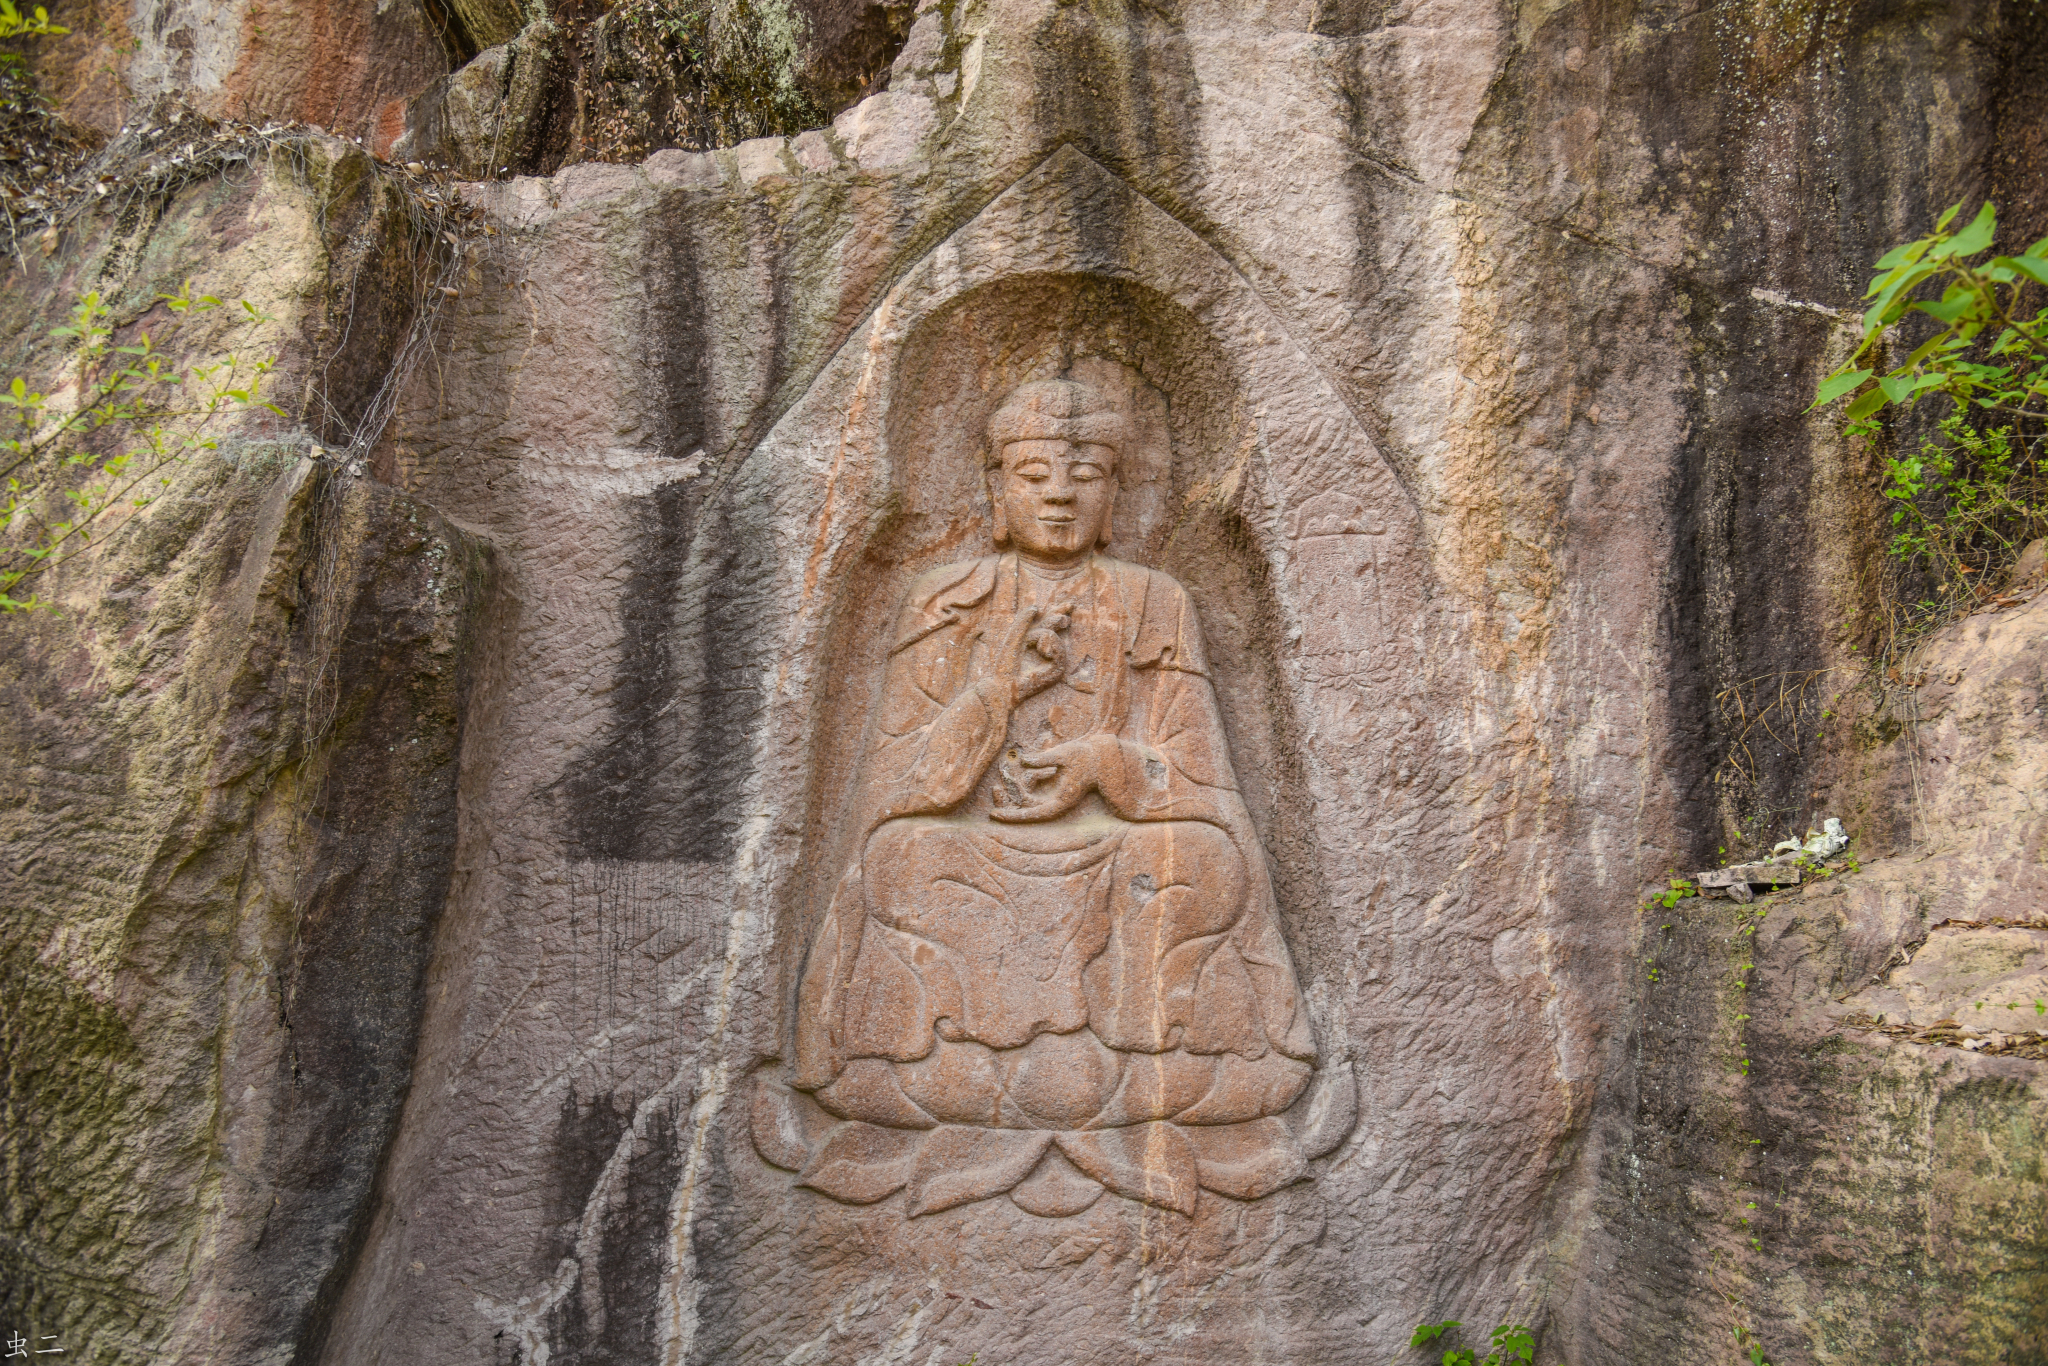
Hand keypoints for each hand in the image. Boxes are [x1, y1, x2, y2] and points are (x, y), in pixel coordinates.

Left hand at [987, 600, 1072, 703]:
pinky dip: (1050, 645)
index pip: (1046, 625)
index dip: (1056, 613)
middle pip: (1054, 628)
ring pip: (1052, 636)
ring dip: (1042, 635)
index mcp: (1033, 642)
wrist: (1006, 684)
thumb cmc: (1006, 665)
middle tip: (1070, 605)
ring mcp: (1051, 659)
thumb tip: (1036, 607)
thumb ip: (1023, 622)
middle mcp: (1044, 649)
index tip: (1067, 605)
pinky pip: (1057, 648)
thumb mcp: (1014, 638)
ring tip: (1034, 645)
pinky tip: (1044, 651)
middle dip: (1060, 616)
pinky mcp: (1057, 669)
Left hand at [988, 737, 1102, 822]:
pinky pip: (1034, 788)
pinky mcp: (1053, 789)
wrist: (1102, 757)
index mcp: (1061, 802)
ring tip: (1004, 774)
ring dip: (1016, 788)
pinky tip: (1022, 767)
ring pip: (1029, 798)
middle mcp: (1056, 803)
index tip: (995, 815)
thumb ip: (1044, 758)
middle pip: (1027, 808)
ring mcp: (1054, 797)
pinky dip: (1026, 780)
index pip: (1033, 814)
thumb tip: (1023, 760)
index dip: (1013, 816)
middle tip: (994, 789)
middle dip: (1010, 800)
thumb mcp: (1064, 754)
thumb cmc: (1085, 756)